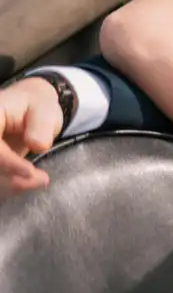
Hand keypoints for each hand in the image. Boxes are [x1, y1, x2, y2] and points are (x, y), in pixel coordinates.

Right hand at [0, 77, 60, 197]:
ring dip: (12, 185)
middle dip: (11, 178)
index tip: (30, 171)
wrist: (32, 107)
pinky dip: (10, 187)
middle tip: (42, 179)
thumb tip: (37, 145)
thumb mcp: (45, 108)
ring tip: (41, 179)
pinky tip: (30, 182)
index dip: (7, 162)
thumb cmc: (37, 105)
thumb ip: (41, 126)